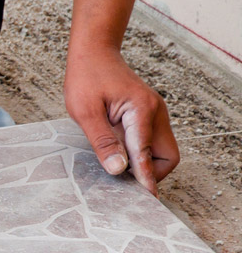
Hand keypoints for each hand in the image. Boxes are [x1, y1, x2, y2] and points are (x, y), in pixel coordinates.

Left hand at [64, 47, 178, 194]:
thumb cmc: (87, 78)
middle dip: (150, 173)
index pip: (148, 154)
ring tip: (116, 163)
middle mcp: (155, 113)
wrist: (94, 54)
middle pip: (167, 157)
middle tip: (123, 180)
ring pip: (162, 151)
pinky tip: (119, 154)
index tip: (146, 198)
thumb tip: (117, 169)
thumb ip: (102, 141)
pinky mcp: (148, 116)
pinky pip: (152, 142)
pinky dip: (140, 153)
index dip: (146, 178)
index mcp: (141, 111)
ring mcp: (154, 114)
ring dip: (144, 163)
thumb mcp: (85, 112)